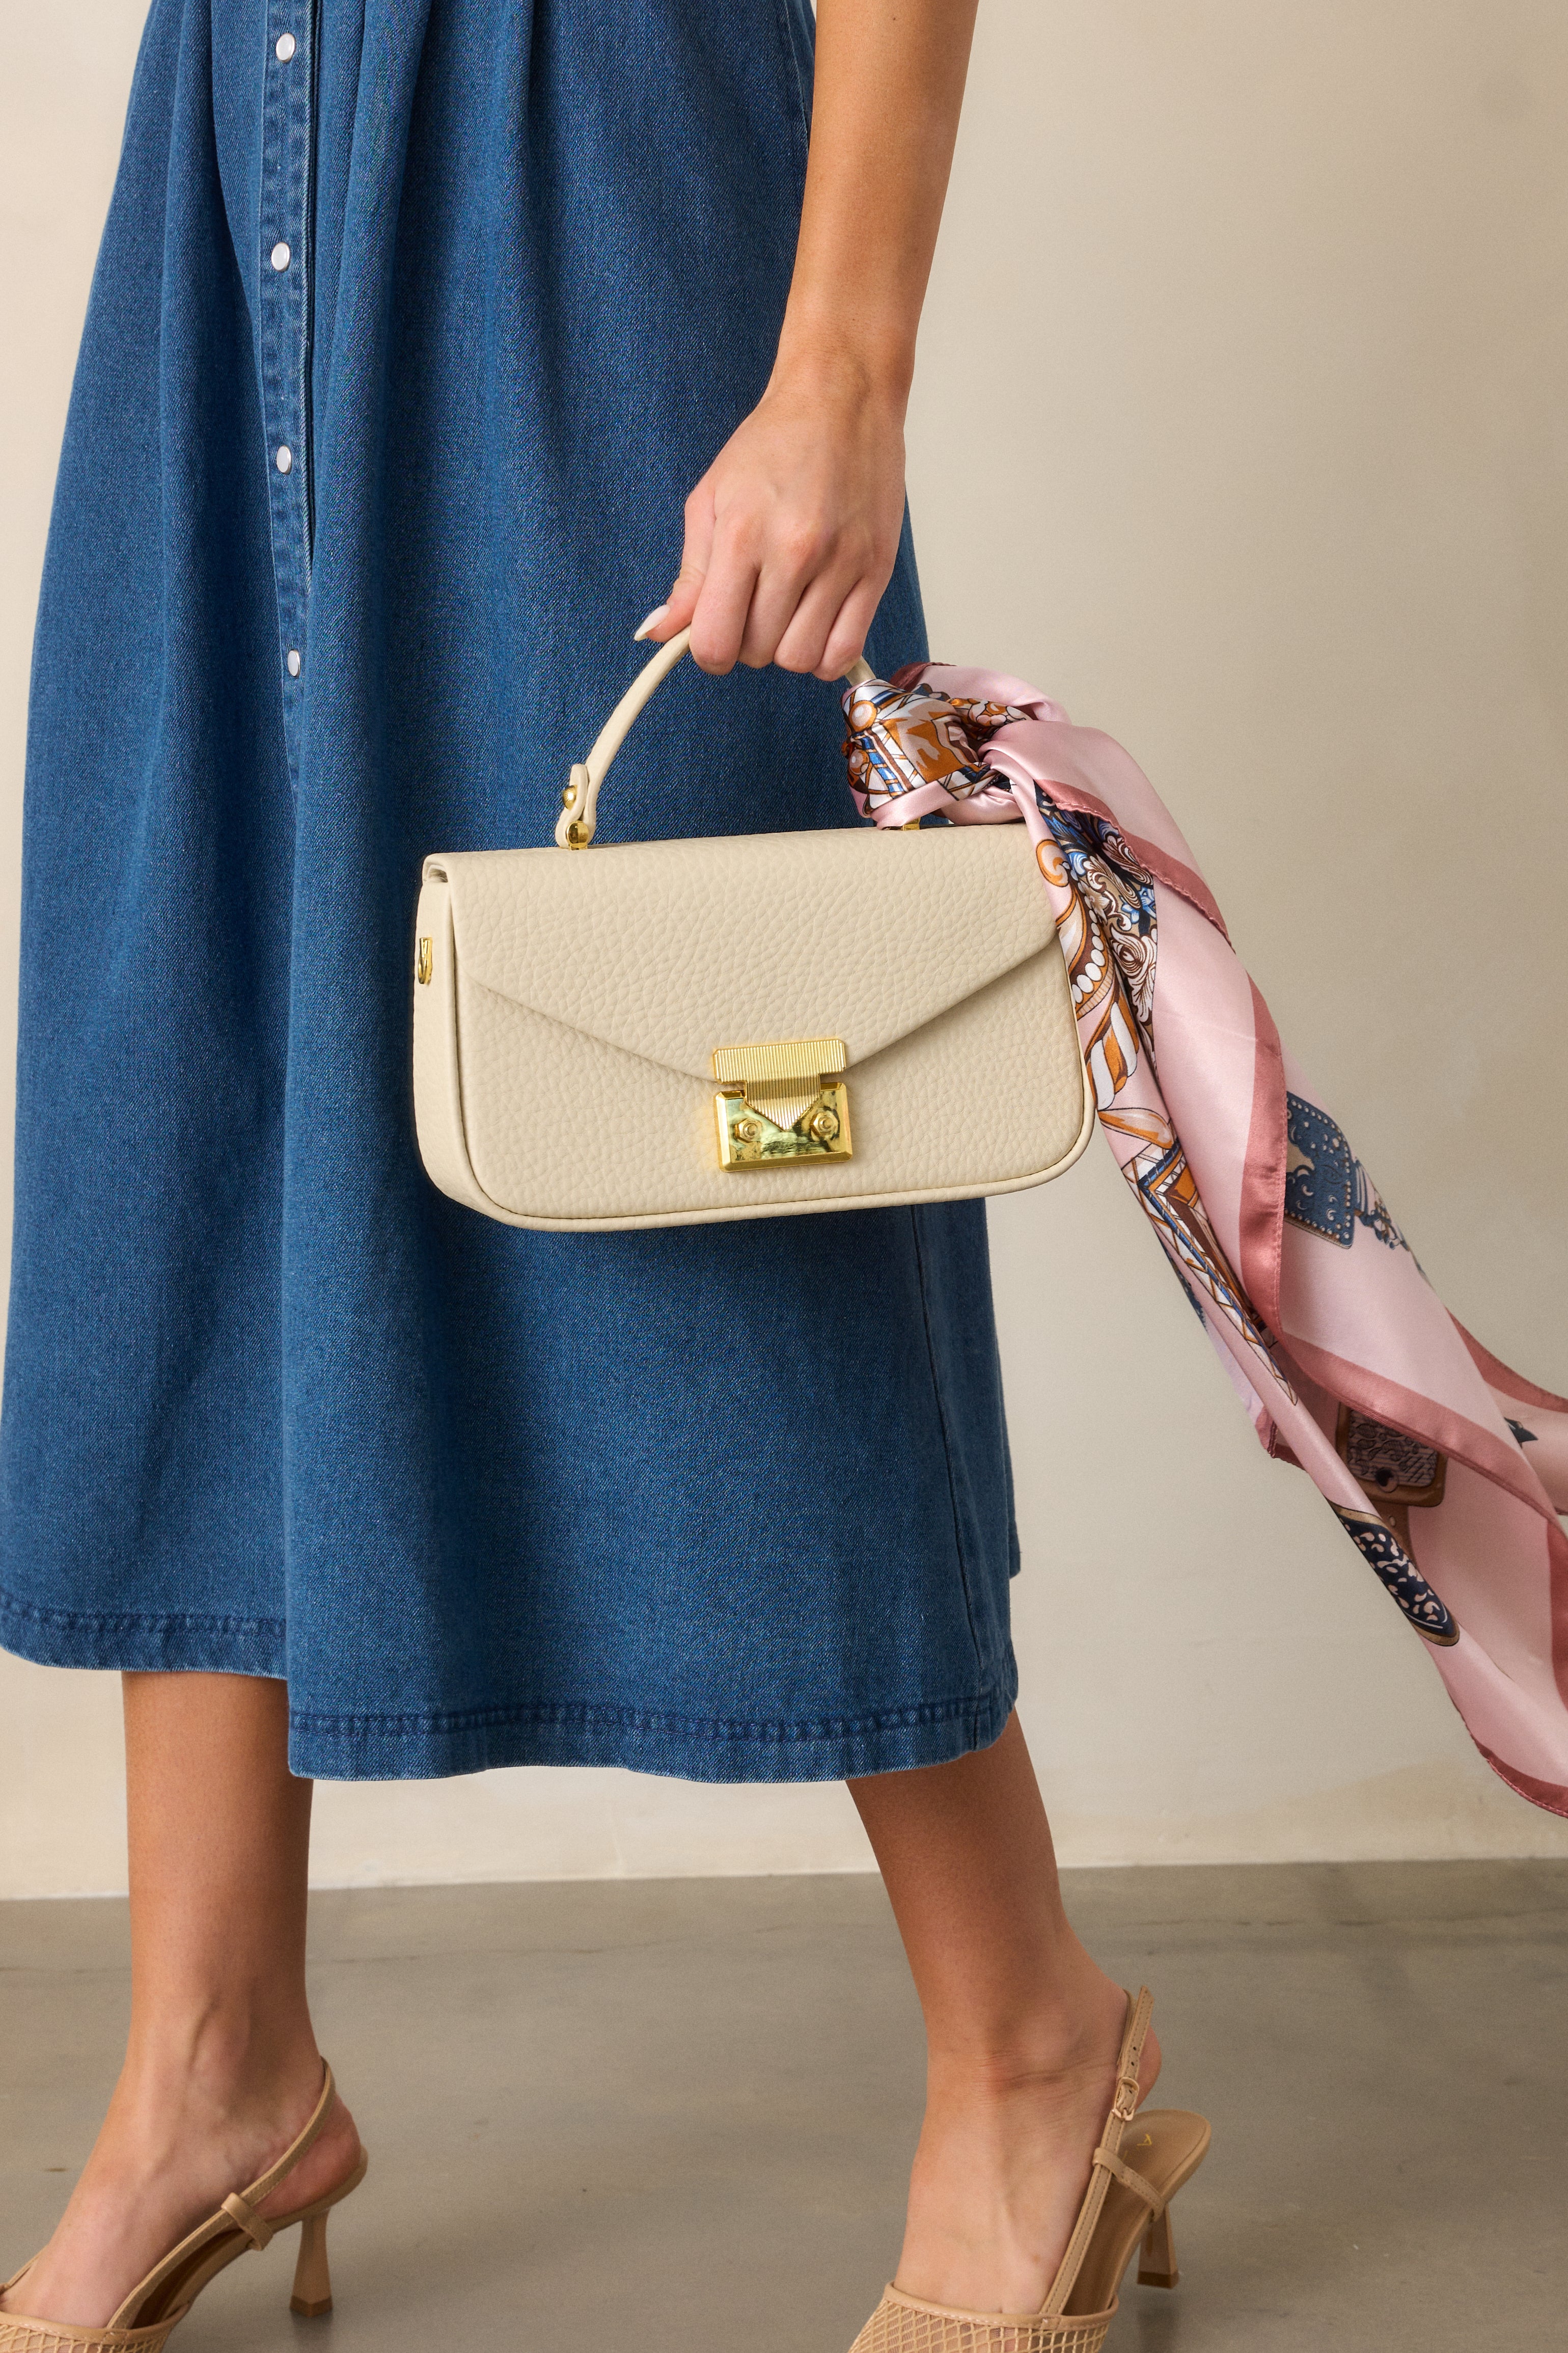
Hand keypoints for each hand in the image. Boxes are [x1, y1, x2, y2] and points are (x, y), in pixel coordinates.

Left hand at [640, 355, 906, 679]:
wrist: (842, 399)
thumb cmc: (774, 444)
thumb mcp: (712, 499)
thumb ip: (689, 574)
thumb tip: (659, 632)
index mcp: (743, 535)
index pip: (716, 641)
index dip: (709, 651)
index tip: (714, 634)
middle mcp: (794, 553)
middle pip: (758, 654)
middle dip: (747, 642)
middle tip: (753, 605)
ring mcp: (841, 564)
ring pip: (801, 660)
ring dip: (787, 648)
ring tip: (787, 611)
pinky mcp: (876, 570)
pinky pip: (846, 650)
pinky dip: (826, 655)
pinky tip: (817, 625)